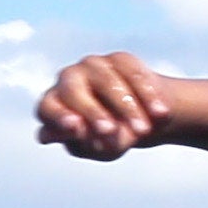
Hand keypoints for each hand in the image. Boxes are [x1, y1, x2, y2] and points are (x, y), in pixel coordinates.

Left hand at [35, 52, 168, 161]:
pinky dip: (147, 95)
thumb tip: (77, 133)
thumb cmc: (111, 140)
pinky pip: (132, 74)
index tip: (74, 128)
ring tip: (144, 131)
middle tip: (109, 131)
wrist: (142, 120)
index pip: (47, 107)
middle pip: (73, 90)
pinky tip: (160, 114)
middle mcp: (68, 79)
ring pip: (106, 82)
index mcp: (53, 104)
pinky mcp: (119, 59)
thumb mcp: (100, 148)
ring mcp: (93, 66)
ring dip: (126, 108)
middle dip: (92, 112)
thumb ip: (88, 142)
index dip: (58, 117)